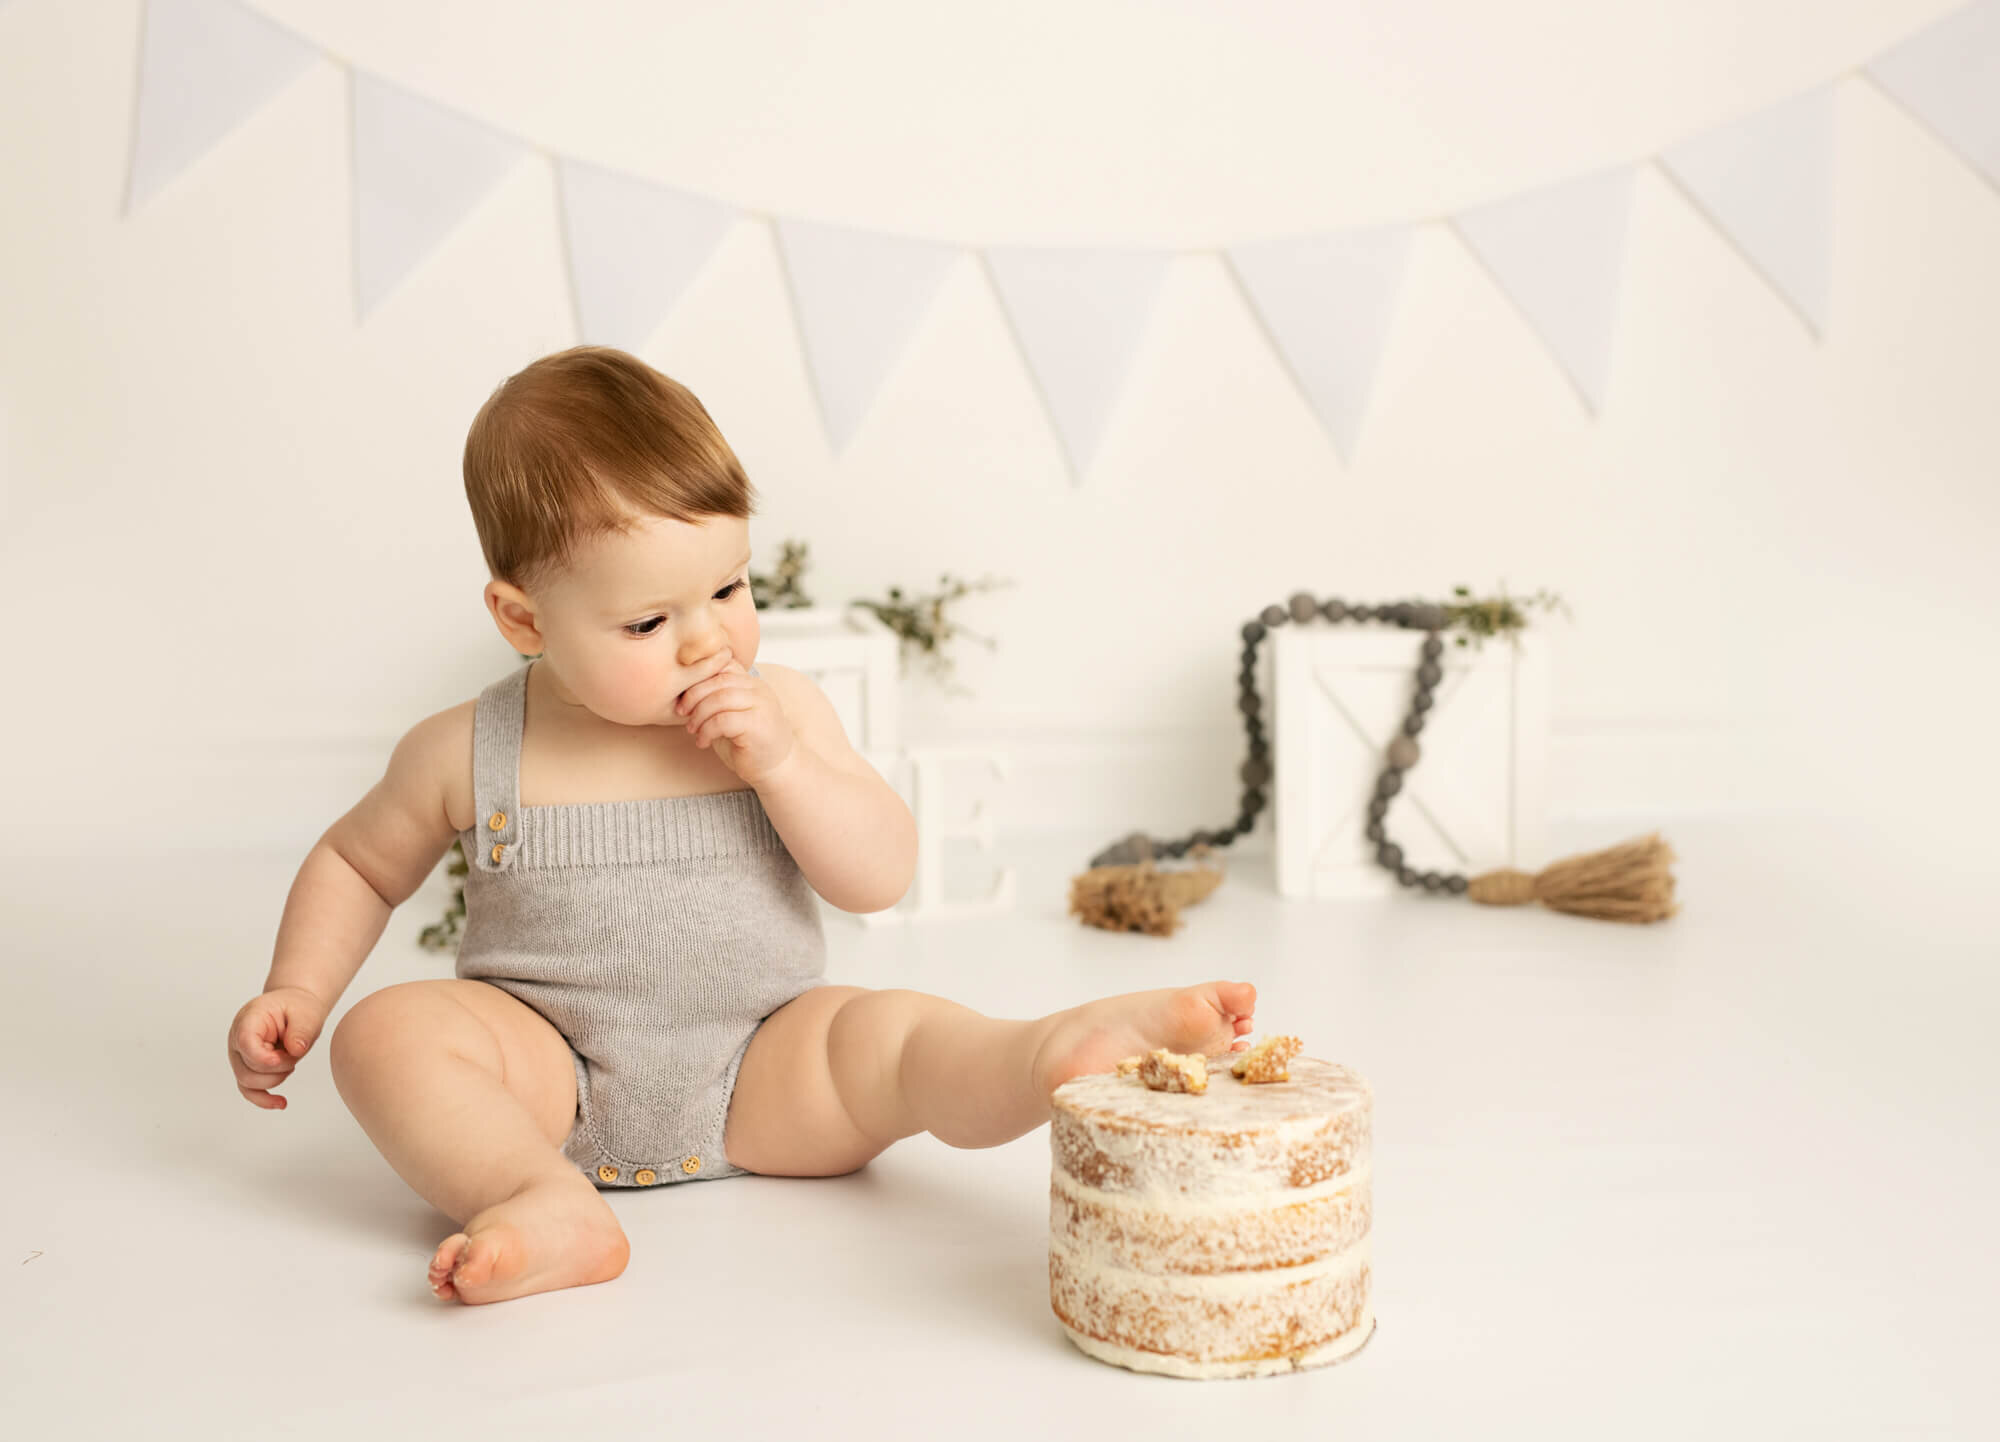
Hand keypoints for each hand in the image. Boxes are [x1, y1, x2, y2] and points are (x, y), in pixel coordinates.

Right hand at [228, 986, 327, 1109]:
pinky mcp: (247, 1069)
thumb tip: (296, 1050)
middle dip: (277, 1069)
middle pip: (247, 1069)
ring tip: (292, 1062)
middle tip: (296, 1052)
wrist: (294, 1007)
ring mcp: (240, 1057)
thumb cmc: (297, 1008)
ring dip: (276, 1079)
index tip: (283, 1058)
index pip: (245, 1043)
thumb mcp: (306, 1012)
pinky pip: (249, 1091)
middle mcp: (237, 1040)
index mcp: (249, 1020)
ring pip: (247, 1083)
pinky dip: (264, 1099)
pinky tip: (281, 1103)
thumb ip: (302, 1029)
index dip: (263, 1057)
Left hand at [673, 655, 795, 785]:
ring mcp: (761, 705)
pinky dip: (706, 731)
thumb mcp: (729, 713)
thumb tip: (682, 686)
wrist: (774, 768)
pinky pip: (723, 720)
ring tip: (692, 730)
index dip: (699, 676)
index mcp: (751, 682)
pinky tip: (703, 742)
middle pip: (718, 680)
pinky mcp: (757, 725)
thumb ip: (715, 696)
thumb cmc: (747, 742)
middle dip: (693, 695)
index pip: (722, 663)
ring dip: (699, 715)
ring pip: (719, 699)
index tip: (683, 696)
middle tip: (681, 712)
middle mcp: (759, 689)